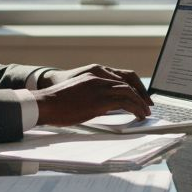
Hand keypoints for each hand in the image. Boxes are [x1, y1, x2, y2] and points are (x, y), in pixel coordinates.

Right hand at [33, 72, 150, 125]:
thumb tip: (105, 108)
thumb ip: (93, 97)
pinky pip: (124, 102)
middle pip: (127, 83)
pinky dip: (135, 108)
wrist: (44, 104)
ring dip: (140, 103)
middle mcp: (98, 78)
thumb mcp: (78, 95)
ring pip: (128, 92)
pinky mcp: (99, 101)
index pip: (120, 78)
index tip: (139, 98)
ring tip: (145, 113)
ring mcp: (99, 88)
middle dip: (140, 95)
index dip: (132, 88)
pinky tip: (138, 116)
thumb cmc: (56, 104)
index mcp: (93, 75)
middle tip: (146, 106)